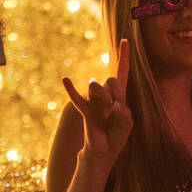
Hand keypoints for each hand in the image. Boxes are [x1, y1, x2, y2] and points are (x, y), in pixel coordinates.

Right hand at [62, 39, 133, 170]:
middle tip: (115, 105)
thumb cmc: (116, 136)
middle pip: (112, 79)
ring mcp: (95, 101)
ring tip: (107, 108)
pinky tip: (65, 80)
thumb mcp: (126, 124)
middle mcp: (107, 95)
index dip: (124, 56)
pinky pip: (77, 98)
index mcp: (120, 95)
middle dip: (115, 90)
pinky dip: (71, 89)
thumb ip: (124, 115)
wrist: (103, 150)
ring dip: (104, 95)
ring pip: (97, 86)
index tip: (124, 40)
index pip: (122, 72)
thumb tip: (115, 106)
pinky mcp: (85, 111)